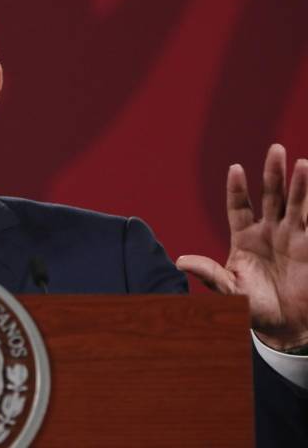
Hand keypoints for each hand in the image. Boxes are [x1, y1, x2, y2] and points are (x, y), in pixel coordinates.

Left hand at [177, 144, 307, 351]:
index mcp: (244, 237)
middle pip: (271, 196)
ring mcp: (292, 237)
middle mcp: (269, 231)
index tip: (236, 168)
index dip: (238, 189)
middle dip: (273, 173)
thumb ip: (209, 274)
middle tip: (276, 149)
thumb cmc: (253, 306)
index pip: (239, 206)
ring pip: (295, 204)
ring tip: (303, 163)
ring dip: (300, 184)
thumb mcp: (229, 291)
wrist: (285, 326)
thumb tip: (180, 261)